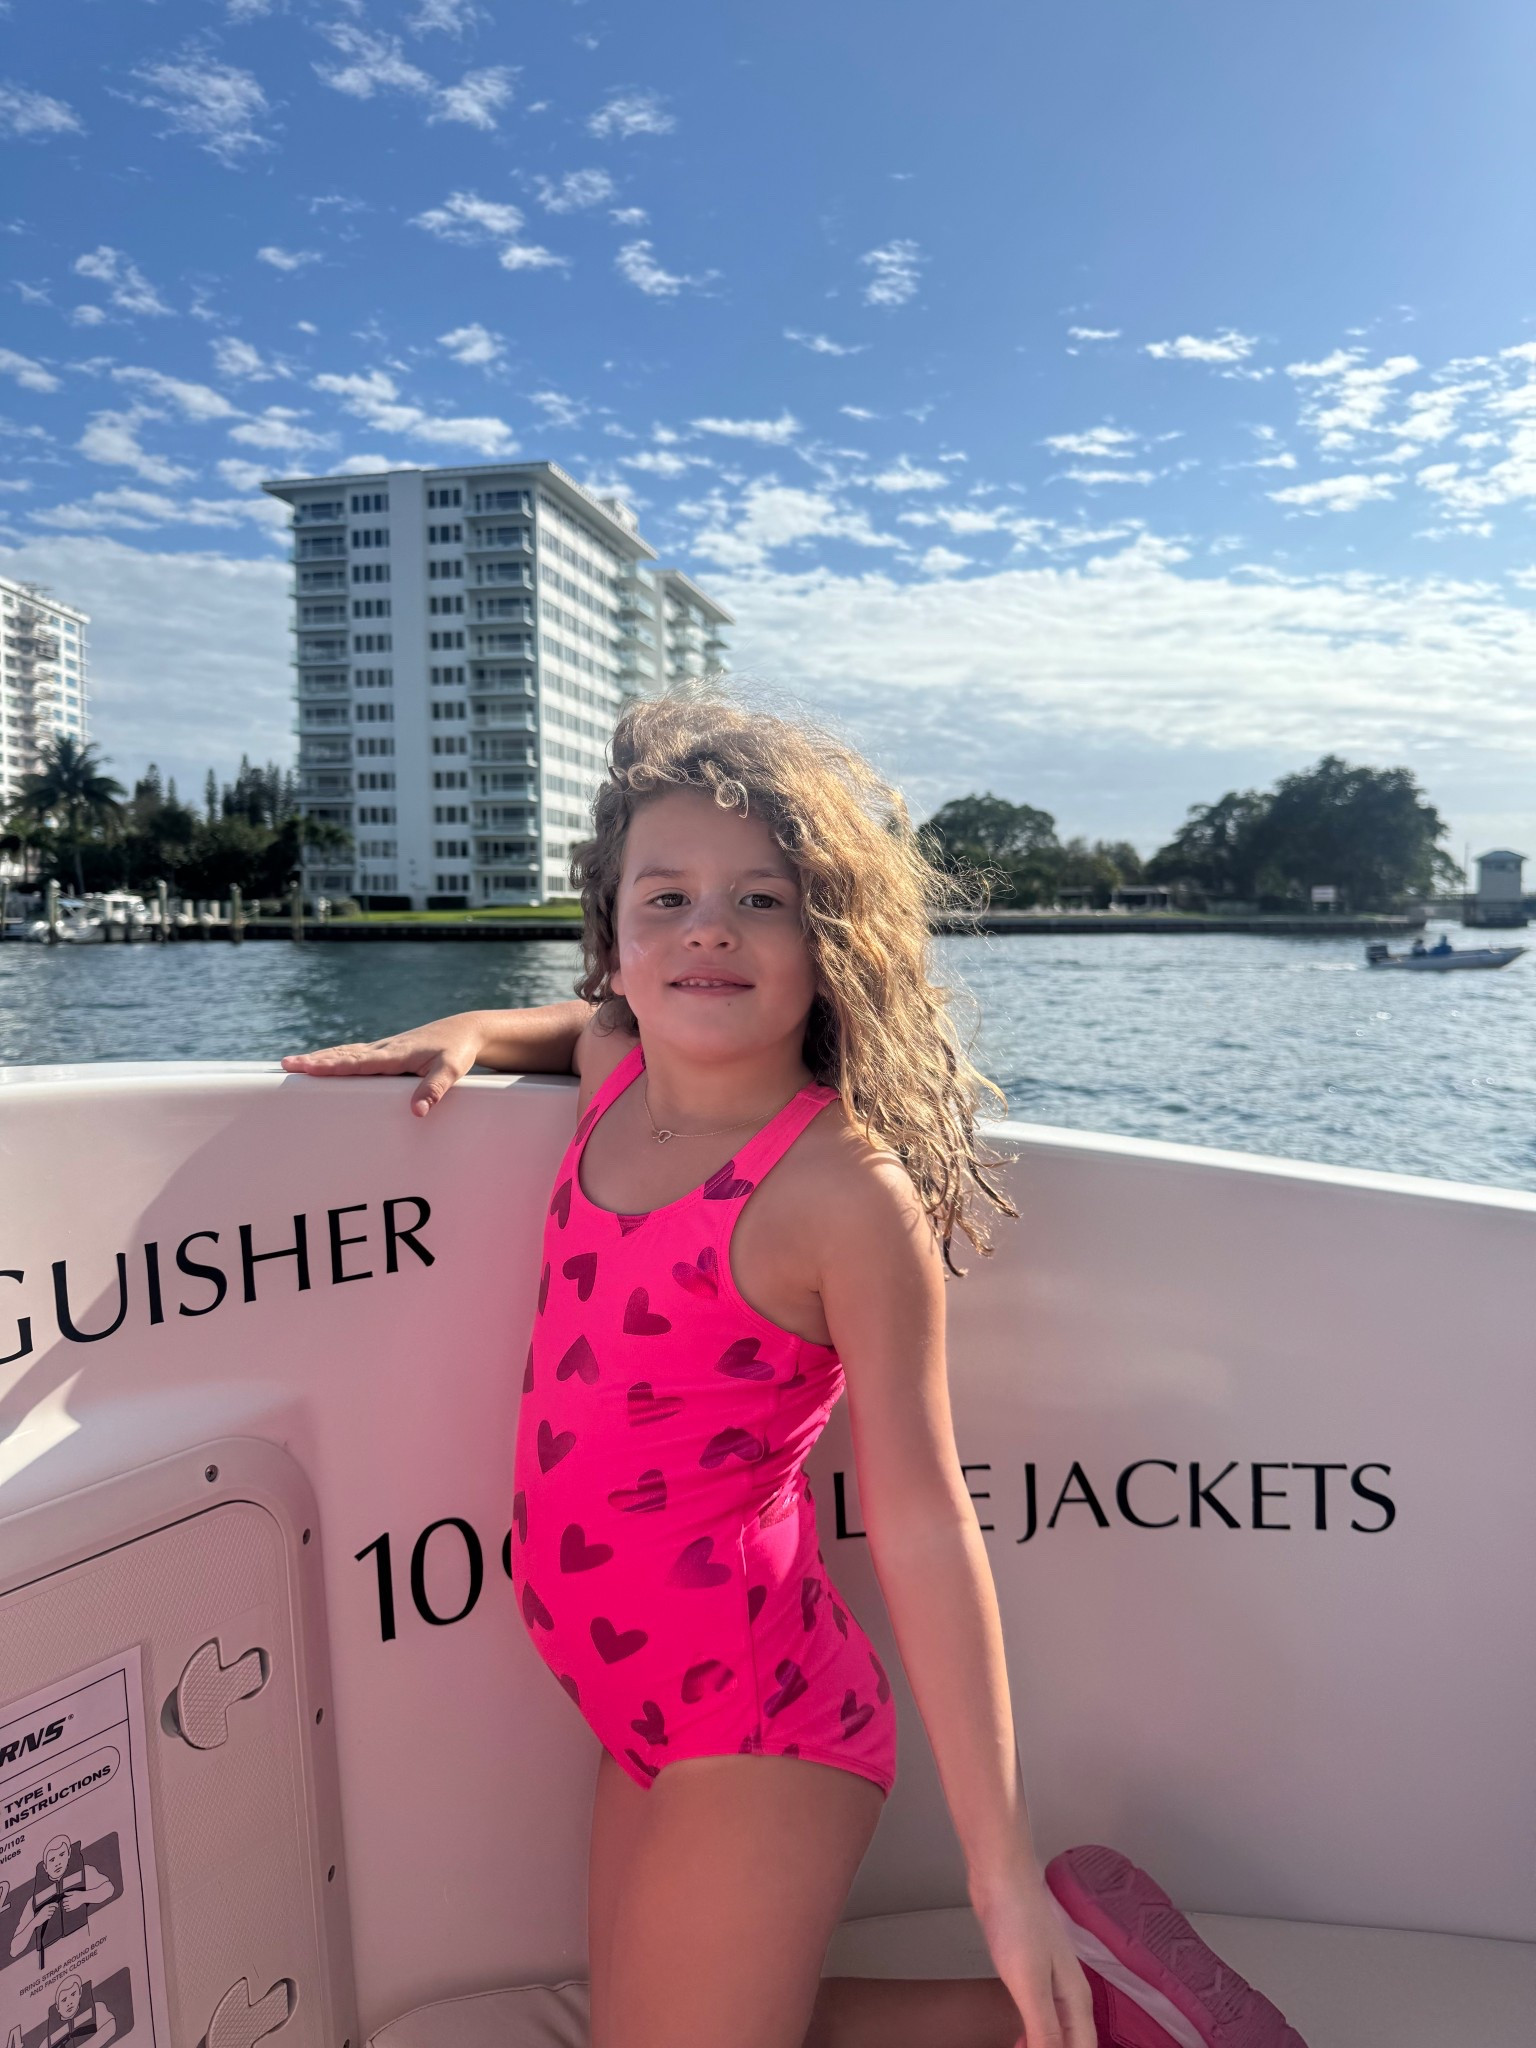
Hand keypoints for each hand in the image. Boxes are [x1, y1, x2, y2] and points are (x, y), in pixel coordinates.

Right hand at [280, 1014, 485, 1116]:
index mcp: (395, 1055)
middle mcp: (384, 1050)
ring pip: (345, 1053)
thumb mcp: (452, 1070)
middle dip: (314, 1061)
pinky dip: (334, 1057)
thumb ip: (434, 1090)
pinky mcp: (386, 1052)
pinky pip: (354, 1054)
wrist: (465, 1031)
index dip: (331, 1066)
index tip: (307, 1068)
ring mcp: (384, 1050)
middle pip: (343, 1055)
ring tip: (293, 1063)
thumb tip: (418, 1111)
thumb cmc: (458, 1050)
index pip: (357, 1062)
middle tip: (286, 1065)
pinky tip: (323, 1061)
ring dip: (320, 1058)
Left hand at [973, 1869, 1094, 2047]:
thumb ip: (1044, 2027)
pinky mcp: (1034, 1972)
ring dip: (1044, 2046)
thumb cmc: (1018, 1923)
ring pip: (1059, 2031)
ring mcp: (1053, 1982)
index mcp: (1076, 2000)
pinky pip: (1042, 2015)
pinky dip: (1034, 2033)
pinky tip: (1019, 2037)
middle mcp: (1071, 1995)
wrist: (1002, 1876)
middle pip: (1074, 2043)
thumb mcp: (1029, 1982)